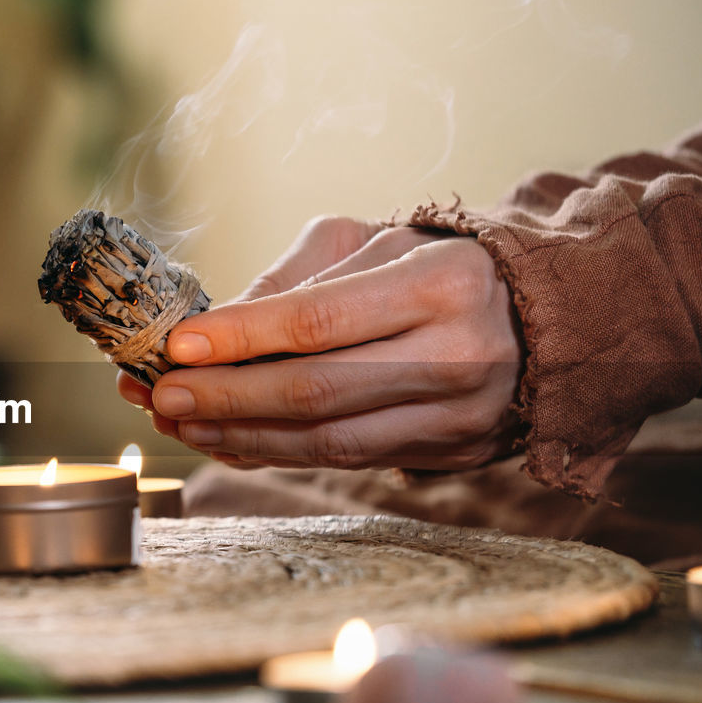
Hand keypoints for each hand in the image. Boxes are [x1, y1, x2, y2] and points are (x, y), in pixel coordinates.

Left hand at [117, 217, 523, 470]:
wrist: (541, 320)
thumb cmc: (437, 266)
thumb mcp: (373, 240)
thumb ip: (295, 275)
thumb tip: (215, 324)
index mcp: (443, 282)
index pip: (320, 319)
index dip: (241, 337)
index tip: (177, 344)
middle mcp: (459, 355)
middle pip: (317, 391)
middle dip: (225, 396)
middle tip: (160, 394)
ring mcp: (458, 417)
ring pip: (327, 442)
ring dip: (240, 435)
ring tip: (179, 421)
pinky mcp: (448, 454)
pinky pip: (344, 462)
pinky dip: (276, 452)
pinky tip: (227, 439)